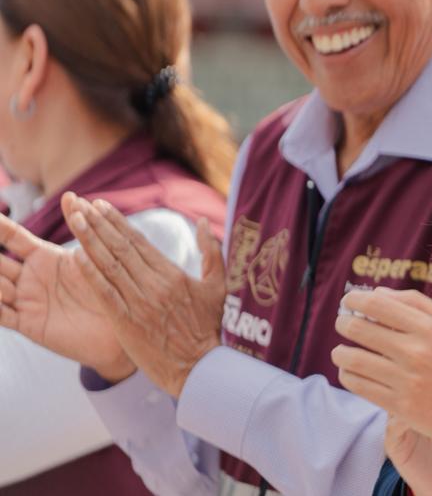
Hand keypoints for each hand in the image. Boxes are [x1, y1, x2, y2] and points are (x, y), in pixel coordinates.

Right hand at [0, 196, 133, 378]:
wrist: (120, 326)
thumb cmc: (109, 287)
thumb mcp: (91, 256)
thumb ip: (80, 228)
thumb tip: (70, 194)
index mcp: (44, 257)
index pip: (13, 237)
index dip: (0, 226)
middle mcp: (30, 278)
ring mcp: (26, 300)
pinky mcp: (28, 324)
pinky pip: (0, 314)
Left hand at [64, 193, 224, 396]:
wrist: (197, 367)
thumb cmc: (208, 327)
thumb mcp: (217, 286)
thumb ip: (211, 251)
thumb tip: (203, 221)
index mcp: (173, 274)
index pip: (139, 241)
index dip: (117, 221)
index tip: (101, 205)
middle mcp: (153, 284)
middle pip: (120, 247)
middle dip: (99, 224)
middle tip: (81, 204)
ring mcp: (138, 302)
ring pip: (109, 265)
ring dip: (89, 241)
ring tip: (75, 220)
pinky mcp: (126, 322)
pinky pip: (104, 293)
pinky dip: (90, 274)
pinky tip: (75, 258)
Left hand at [333, 287, 431, 451]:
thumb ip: (415, 303)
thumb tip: (377, 292)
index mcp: (428, 328)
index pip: (379, 305)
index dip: (356, 300)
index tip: (348, 300)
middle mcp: (415, 351)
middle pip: (360, 329)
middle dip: (343, 322)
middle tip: (342, 323)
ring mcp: (405, 379)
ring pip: (354, 359)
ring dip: (340, 352)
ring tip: (340, 351)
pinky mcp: (397, 404)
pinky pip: (358, 385)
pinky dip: (347, 375)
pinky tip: (349, 370)